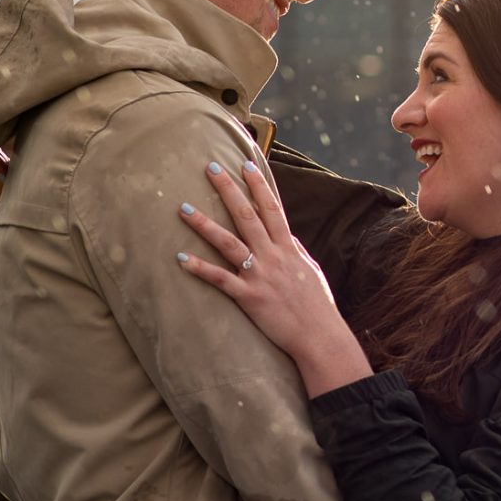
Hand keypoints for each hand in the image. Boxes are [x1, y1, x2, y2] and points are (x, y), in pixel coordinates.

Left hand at [176, 159, 371, 395]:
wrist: (320, 336)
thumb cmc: (317, 305)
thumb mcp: (310, 270)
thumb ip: (295, 250)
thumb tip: (285, 233)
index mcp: (288, 248)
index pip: (272, 208)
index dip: (258, 185)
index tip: (246, 164)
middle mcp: (273, 256)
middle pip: (247, 216)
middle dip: (228, 190)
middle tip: (211, 168)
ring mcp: (260, 275)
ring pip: (228, 242)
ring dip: (204, 224)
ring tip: (183, 207)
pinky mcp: (249, 297)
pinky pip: (220, 279)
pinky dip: (200, 268)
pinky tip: (180, 258)